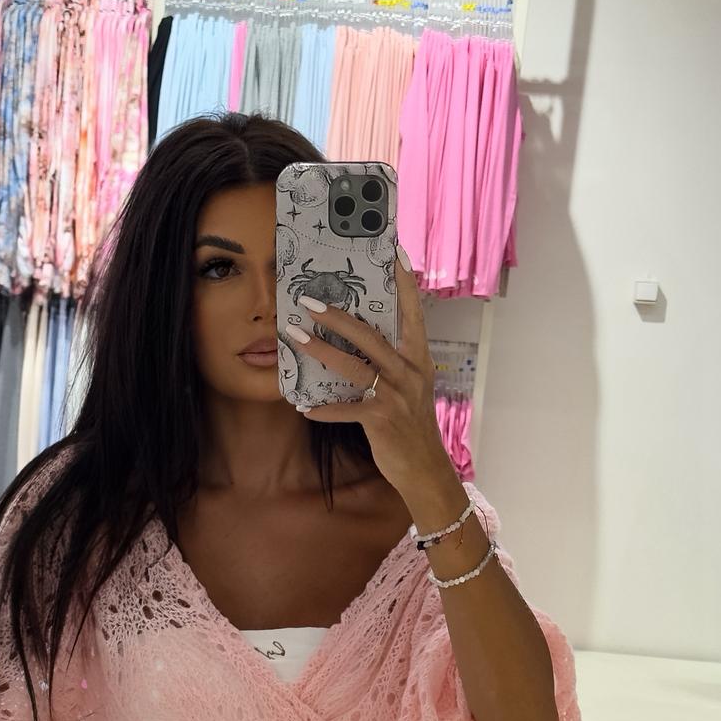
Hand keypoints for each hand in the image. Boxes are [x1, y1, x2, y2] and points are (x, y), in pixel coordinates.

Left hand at [284, 247, 450, 495]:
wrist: (425, 468)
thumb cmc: (412, 424)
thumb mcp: (411, 386)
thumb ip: (394, 361)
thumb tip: (363, 337)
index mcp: (418, 358)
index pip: (412, 312)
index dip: (404, 282)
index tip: (394, 251)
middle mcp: (409, 372)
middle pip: (369, 335)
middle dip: (337, 316)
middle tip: (307, 301)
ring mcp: (396, 396)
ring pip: (353, 366)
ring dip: (321, 351)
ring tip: (295, 338)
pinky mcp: (381, 420)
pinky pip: (345, 410)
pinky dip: (323, 410)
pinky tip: (302, 407)